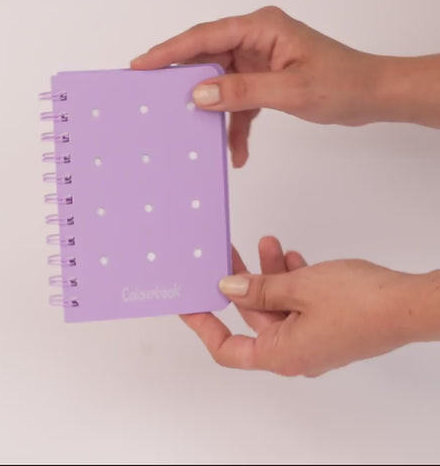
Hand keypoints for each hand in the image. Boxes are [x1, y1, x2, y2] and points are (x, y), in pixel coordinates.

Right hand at [131, 6, 439, 166]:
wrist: (372, 95)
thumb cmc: (342, 83)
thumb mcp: (290, 90)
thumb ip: (242, 91)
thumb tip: (198, 94)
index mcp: (261, 28)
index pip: (205, 37)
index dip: (170, 51)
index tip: (142, 65)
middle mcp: (256, 40)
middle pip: (207, 58)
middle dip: (184, 83)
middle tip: (155, 101)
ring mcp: (259, 61)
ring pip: (220, 84)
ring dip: (213, 112)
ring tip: (193, 133)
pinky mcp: (264, 80)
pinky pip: (239, 102)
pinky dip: (236, 126)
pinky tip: (237, 152)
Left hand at [181, 238, 430, 376]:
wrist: (409, 303)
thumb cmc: (358, 302)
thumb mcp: (297, 288)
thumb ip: (258, 288)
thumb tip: (227, 289)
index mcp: (281, 354)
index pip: (228, 349)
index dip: (204, 326)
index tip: (189, 304)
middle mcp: (294, 352)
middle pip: (253, 317)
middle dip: (240, 282)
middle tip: (227, 254)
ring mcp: (313, 338)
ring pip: (278, 304)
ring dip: (269, 274)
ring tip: (264, 243)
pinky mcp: (328, 323)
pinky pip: (299, 301)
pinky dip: (291, 279)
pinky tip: (289, 256)